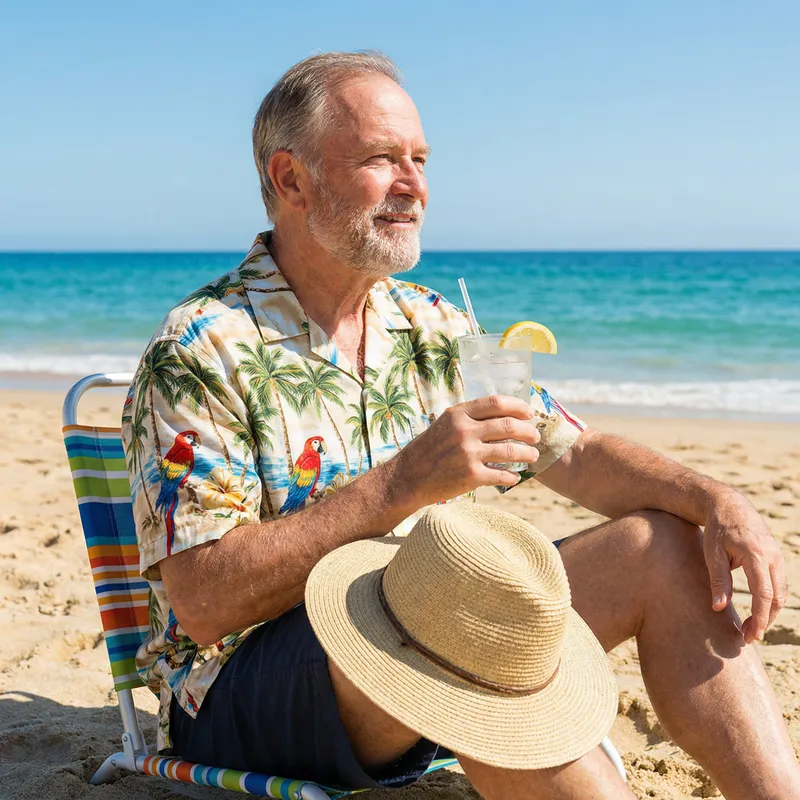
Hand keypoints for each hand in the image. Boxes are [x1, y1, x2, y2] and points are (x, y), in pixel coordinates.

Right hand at [394, 395, 540, 506]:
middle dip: (528, 431)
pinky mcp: (471, 476)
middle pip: (508, 425)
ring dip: (527, 454)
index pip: (496, 403)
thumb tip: (501, 413)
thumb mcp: (444, 424)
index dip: (518, 407)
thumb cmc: (428, 450)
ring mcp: (468, 454)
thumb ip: (469, 417)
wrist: (407, 478)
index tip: (529, 413)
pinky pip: (502, 474)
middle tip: (535, 436)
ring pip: (510, 450)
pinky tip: (515, 477)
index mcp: (458, 414)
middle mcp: (464, 431)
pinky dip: (513, 476)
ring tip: (532, 456)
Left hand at [703, 489, 787, 643]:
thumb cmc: (717, 530)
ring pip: (781, 593)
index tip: (750, 635)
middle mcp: (772, 557)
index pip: (763, 594)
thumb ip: (718, 581)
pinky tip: (760, 612)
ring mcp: (777, 557)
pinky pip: (779, 585)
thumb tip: (718, 608)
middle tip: (749, 638)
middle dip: (765, 620)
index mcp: (755, 555)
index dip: (759, 617)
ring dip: (770, 612)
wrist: (729, 506)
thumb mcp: (712, 554)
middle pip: (776, 597)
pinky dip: (772, 601)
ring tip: (753, 628)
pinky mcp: (776, 558)